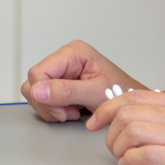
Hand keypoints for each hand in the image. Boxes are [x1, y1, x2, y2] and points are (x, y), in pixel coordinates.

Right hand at [21, 40, 144, 121]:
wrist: (131, 104)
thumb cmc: (121, 93)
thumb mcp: (95, 93)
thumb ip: (66, 91)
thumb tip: (37, 90)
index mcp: (73, 52)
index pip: (38, 72)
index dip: (44, 95)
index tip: (62, 110)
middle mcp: (64, 58)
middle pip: (33, 83)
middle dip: (48, 104)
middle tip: (68, 112)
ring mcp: (61, 70)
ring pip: (35, 92)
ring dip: (51, 108)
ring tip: (72, 111)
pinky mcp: (60, 83)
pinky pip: (43, 98)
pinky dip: (54, 109)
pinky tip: (71, 110)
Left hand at [88, 89, 164, 164]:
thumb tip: (135, 122)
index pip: (134, 96)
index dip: (108, 108)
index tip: (97, 121)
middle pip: (129, 112)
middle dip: (110, 131)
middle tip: (110, 146)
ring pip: (134, 131)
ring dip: (119, 147)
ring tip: (123, 158)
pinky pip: (147, 154)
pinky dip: (131, 161)